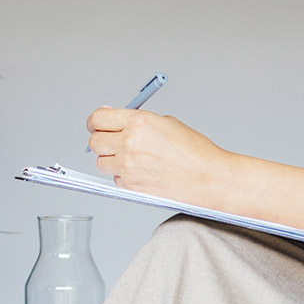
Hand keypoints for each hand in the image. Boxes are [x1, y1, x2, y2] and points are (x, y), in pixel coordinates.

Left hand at [86, 107, 237, 205]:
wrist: (209, 178)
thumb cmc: (194, 150)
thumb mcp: (166, 123)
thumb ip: (135, 120)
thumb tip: (111, 117)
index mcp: (138, 122)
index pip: (98, 118)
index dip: (94, 121)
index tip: (96, 124)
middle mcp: (130, 144)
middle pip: (94, 142)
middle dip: (100, 140)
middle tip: (110, 141)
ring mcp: (129, 167)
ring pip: (101, 163)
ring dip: (111, 159)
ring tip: (131, 158)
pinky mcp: (132, 186)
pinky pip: (115, 179)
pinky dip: (123, 176)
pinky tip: (141, 172)